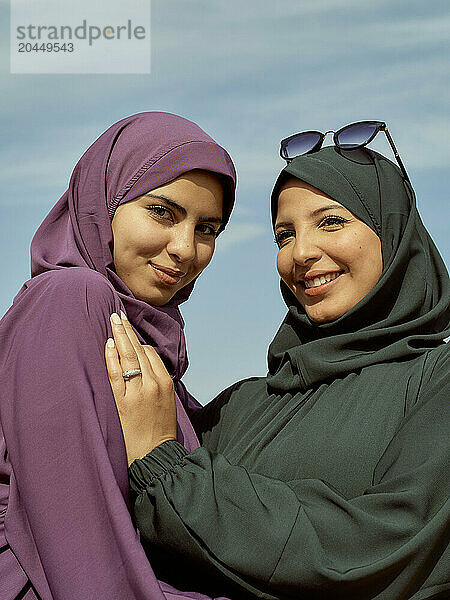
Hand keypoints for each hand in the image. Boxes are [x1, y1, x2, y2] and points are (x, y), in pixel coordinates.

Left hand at [105, 311, 176, 466]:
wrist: (154, 455)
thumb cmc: (160, 429)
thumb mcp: (167, 402)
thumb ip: (158, 381)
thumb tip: (145, 362)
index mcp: (165, 383)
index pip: (151, 353)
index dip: (139, 340)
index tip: (129, 331)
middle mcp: (153, 384)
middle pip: (139, 350)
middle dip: (127, 330)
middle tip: (117, 315)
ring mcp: (137, 392)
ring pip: (128, 357)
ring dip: (119, 336)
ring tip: (112, 321)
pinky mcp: (122, 401)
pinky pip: (115, 373)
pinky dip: (111, 357)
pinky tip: (108, 344)